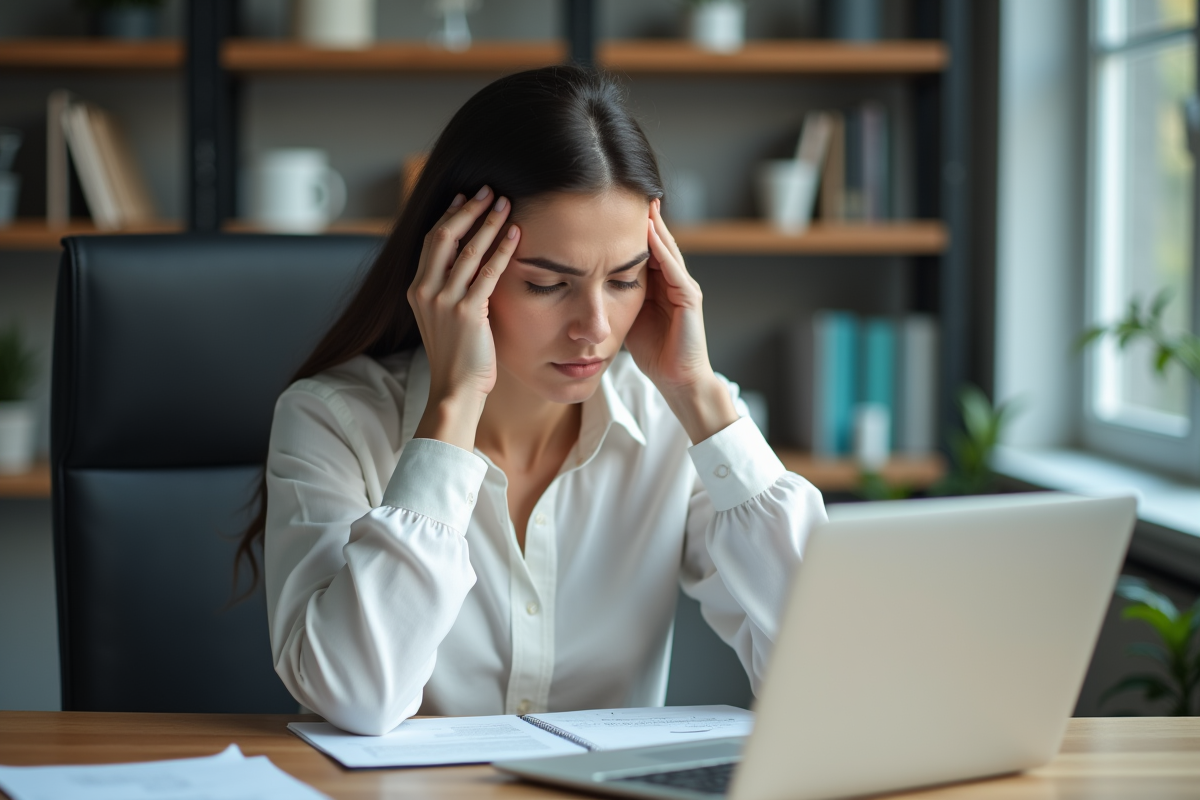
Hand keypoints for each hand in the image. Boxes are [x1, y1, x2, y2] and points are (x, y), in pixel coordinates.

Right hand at [408, 186, 520, 449]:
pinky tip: (515, 235)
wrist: (455, 390)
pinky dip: (502, 250)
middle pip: (443, 236)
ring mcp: (443, 302)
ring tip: (506, 205)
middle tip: (488, 192)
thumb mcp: (445, 318)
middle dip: (468, 210)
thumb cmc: (458, 357)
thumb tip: (471, 264)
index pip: (431, 242)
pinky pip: (487, 273)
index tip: (466, 198)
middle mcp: (424, 291)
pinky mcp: (466, 313)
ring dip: (488, 223)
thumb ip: (452, 290)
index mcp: (417, 290)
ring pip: (466, 250)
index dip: (449, 216)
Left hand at [625, 199, 737, 442]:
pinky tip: (649, 235)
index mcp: (659, 285)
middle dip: (645, 219)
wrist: (678, 380)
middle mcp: (674, 281)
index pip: (644, 250)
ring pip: (667, 250)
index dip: (629, 230)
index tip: (611, 209)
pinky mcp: (690, 298)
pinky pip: (674, 269)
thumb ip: (615, 297)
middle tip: (629, 192)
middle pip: (657, 242)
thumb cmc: (654, 353)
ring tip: (641, 205)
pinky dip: (662, 251)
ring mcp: (684, 287)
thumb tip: (587, 283)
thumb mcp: (628, 317)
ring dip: (654, 227)